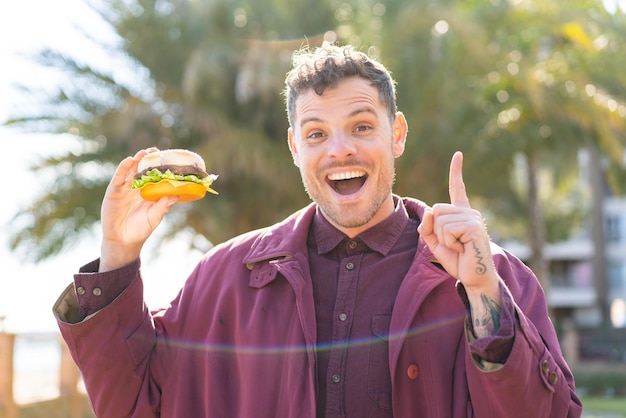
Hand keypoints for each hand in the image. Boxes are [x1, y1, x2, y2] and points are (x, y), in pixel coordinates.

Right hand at [99, 148, 177, 271]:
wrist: (123, 241)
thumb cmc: (141, 229)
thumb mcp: (154, 217)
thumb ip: (163, 206)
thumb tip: (176, 195)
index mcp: (148, 193)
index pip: (154, 176)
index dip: (159, 167)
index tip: (167, 158)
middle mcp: (136, 188)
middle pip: (142, 170)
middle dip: (148, 160)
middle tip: (156, 151)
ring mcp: (125, 189)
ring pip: (131, 171)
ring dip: (137, 161)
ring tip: (144, 153)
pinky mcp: (114, 192)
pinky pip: (118, 178)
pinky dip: (123, 168)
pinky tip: (129, 160)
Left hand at [417, 152, 500, 332]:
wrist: (474, 278)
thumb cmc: (458, 261)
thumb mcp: (436, 243)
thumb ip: (427, 227)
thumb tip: (428, 213)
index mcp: (461, 214)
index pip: (457, 189)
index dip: (456, 171)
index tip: (458, 154)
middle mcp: (469, 212)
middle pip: (436, 210)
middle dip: (436, 231)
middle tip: (453, 244)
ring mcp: (473, 218)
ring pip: (439, 220)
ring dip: (443, 238)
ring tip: (459, 247)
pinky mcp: (474, 227)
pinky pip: (447, 229)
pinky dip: (449, 242)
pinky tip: (463, 248)